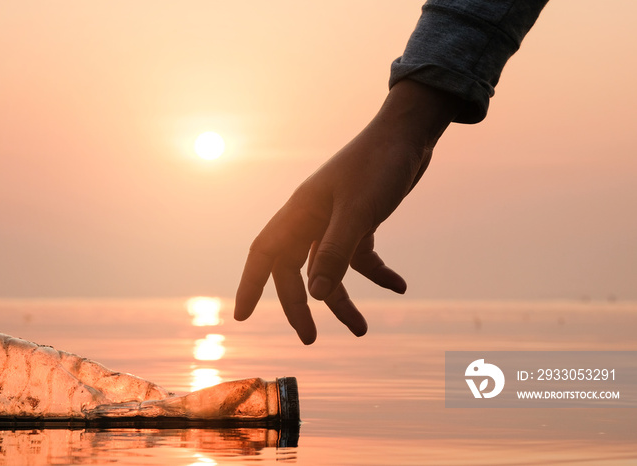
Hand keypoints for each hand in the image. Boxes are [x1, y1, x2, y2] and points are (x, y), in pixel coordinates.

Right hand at [234, 80, 461, 343]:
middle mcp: (312, 218)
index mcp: (300, 213)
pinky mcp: (361, 219)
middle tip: (309, 339)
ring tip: (361, 330)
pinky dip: (377, 274)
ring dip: (342, 300)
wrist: (409, 133)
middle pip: (295, 270)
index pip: (264, 254)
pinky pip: (361, 256)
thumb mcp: (358, 212)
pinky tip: (399, 286)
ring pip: (329, 269)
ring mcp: (336, 219)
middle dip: (300, 306)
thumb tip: (314, 295)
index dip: (249, 285)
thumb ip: (335, 253)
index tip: (242, 316)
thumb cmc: (379, 165)